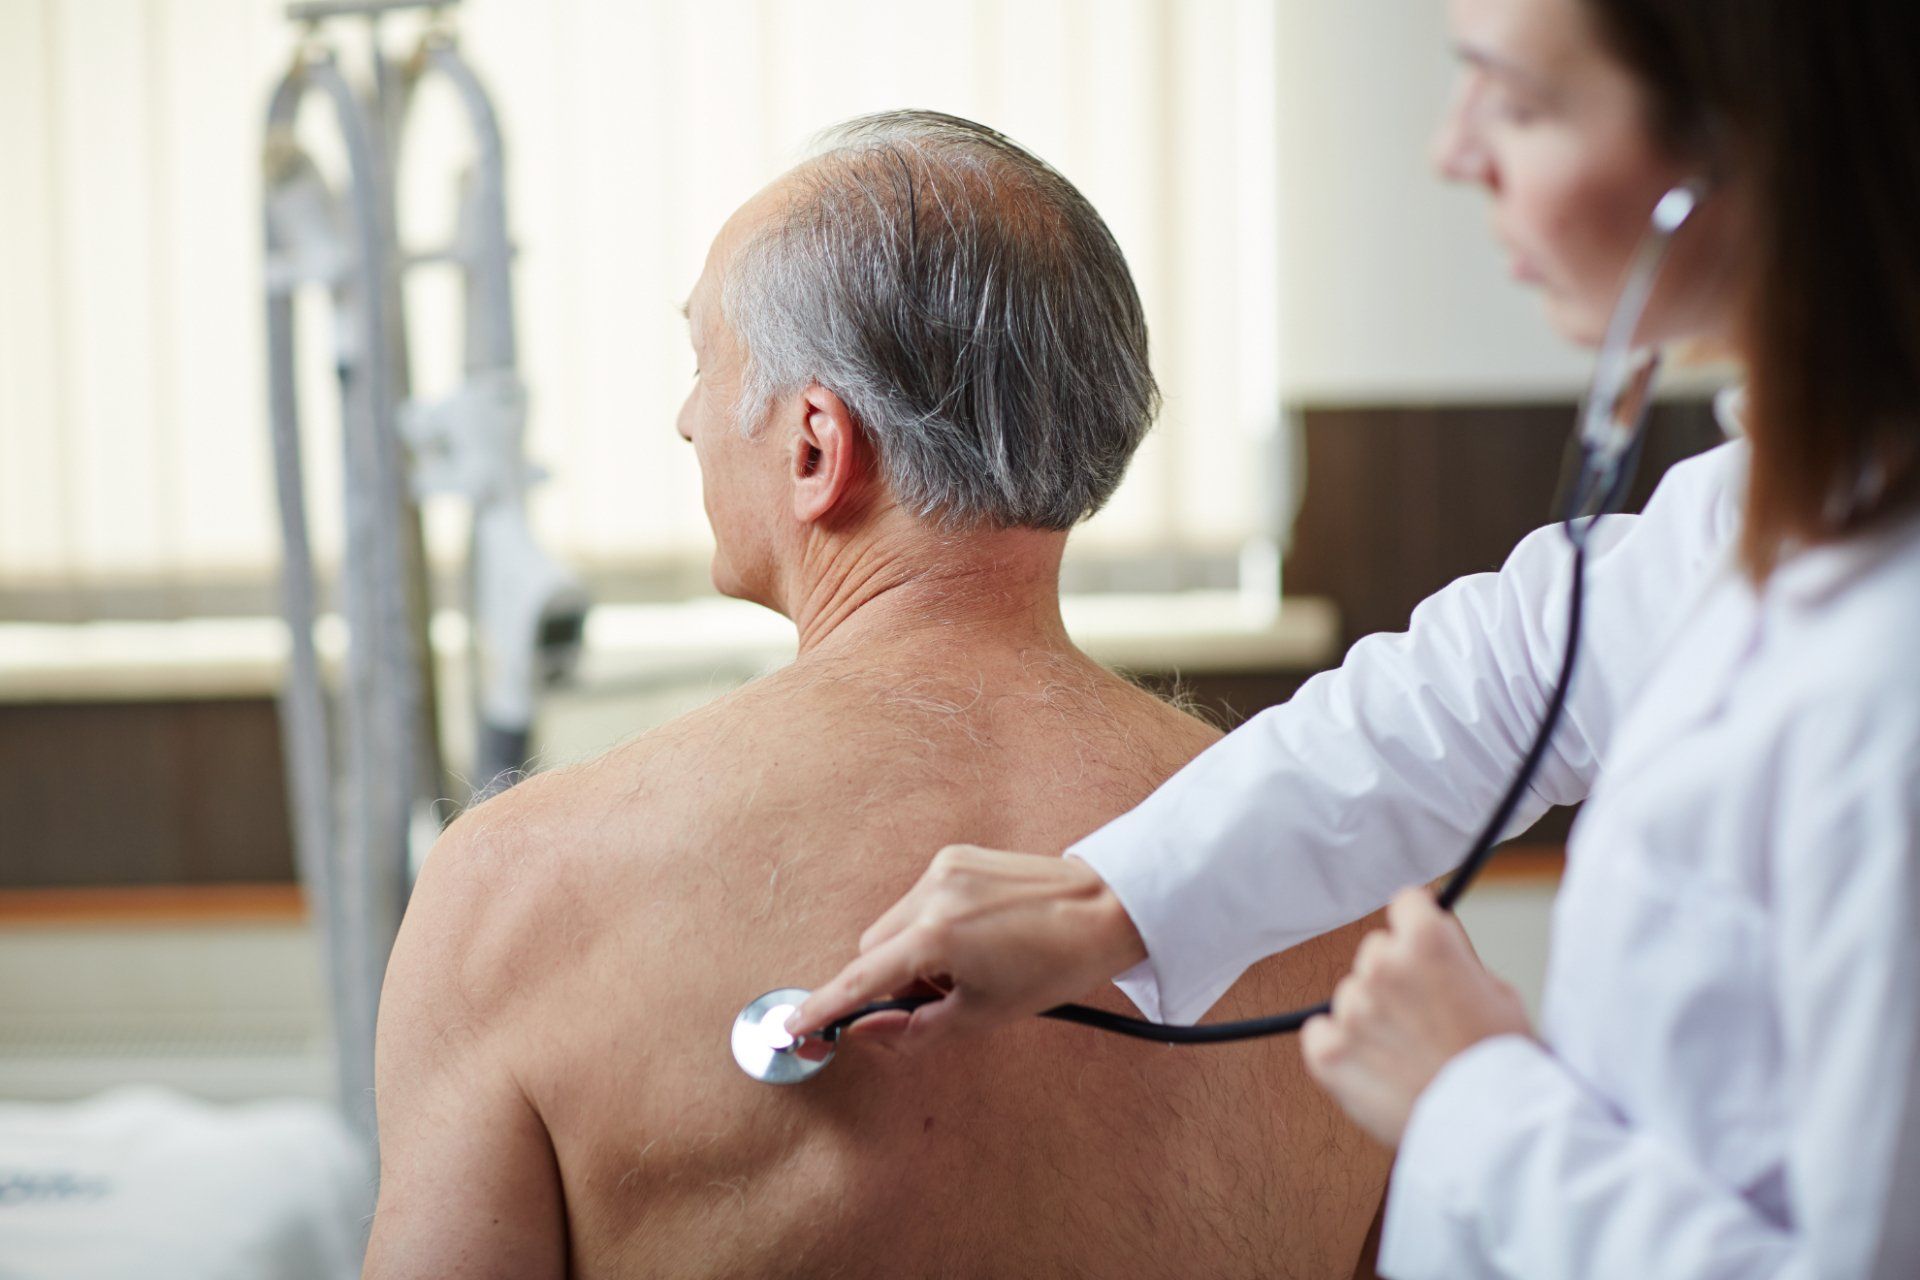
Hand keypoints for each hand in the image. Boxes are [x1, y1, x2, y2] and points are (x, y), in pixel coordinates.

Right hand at [785, 845, 1146, 1045]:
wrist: (1106, 908)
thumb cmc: (1055, 966)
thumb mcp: (986, 1014)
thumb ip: (916, 1028)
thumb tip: (866, 1032)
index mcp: (937, 936)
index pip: (863, 978)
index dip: (826, 1007)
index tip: (794, 1025)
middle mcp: (931, 893)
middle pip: (874, 949)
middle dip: (889, 980)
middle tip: (935, 1000)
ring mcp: (943, 869)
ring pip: (896, 924)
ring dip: (911, 952)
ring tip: (967, 966)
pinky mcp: (957, 856)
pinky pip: (921, 899)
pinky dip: (931, 925)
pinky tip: (976, 936)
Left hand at [1301, 887, 1531, 1145]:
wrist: (1491, 1135)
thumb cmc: (1502, 1067)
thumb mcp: (1499, 992)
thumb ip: (1455, 958)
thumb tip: (1432, 937)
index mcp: (1428, 943)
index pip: (1406, 902)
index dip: (1418, 926)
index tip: (1420, 944)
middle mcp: (1382, 967)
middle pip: (1377, 952)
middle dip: (1396, 977)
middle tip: (1424, 1018)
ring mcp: (1351, 1009)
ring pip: (1352, 995)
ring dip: (1372, 1016)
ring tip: (1409, 1055)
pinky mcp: (1327, 1052)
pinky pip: (1320, 1032)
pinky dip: (1340, 1048)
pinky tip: (1374, 1069)